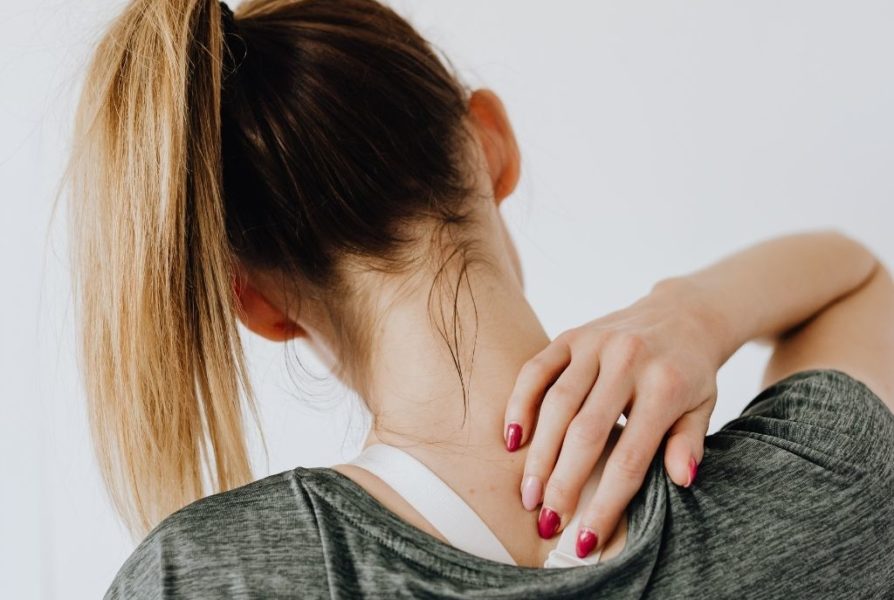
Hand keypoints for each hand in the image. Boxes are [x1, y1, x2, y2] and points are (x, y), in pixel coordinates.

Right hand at [503, 278, 724, 556]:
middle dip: (563, 483)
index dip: (606, 502)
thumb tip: (681, 481)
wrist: (683, 314)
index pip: (630, 457)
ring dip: (538, 454)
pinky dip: (519, 404)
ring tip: (528, 494)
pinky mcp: (571, 335)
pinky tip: (512, 440)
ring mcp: (596, 344)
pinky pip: (536, 370)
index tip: (586, 539)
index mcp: (665, 386)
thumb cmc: (690, 373)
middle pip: (585, 433)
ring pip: (556, 405)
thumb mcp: (703, 408)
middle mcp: (627, 360)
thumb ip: (689, 443)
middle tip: (547, 522)